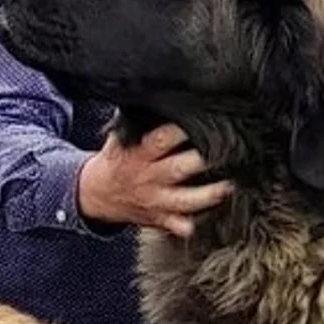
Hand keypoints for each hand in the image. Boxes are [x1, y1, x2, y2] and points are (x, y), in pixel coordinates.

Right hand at [77, 124, 231, 237]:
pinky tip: (209, 221)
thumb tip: (159, 96)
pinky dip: (189, 226)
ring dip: (207, 196)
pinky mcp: (160, 218)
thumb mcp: (122, 137)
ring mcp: (156, 200)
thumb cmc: (118, 159)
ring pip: (185, 200)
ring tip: (228, 187)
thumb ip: (141, 122)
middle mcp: (150, 177)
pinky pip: (177, 226)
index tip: (203, 124)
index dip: (180, 133)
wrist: (95, 194)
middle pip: (178, 169)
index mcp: (141, 153)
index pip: (161, 139)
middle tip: (227, 154)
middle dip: (200, 162)